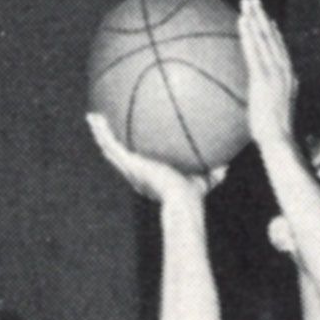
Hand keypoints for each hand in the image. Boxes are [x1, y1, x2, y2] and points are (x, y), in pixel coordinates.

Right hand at [86, 113, 226, 202]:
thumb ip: (213, 173)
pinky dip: (102, 131)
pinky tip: (96, 117)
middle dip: (111, 140)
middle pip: (119, 155)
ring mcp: (130, 170)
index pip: (138, 163)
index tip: (129, 141)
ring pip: (109, 148)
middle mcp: (137, 174)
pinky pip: (111, 144)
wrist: (182, 202)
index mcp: (150, 177)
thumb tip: (227, 165)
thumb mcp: (205, 181)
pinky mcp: (129, 164)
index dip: (132, 153)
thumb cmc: (193, 198)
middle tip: (104, 126)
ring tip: (92, 117)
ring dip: (100, 133)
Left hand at [238, 0, 296, 153]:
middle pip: (273, 39)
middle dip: (263, 17)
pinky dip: (249, 35)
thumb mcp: (273, 116)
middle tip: (253, 0)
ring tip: (246, 3)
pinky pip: (254, 52)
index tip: (268, 20)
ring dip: (255, 19)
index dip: (274, 34)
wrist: (280, 143)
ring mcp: (275, 75)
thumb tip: (260, 106)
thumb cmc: (275, 138)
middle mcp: (285, 73)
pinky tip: (242, 21)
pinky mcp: (263, 80)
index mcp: (289, 80)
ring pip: (264, 40)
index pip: (281, 52)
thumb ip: (269, 104)